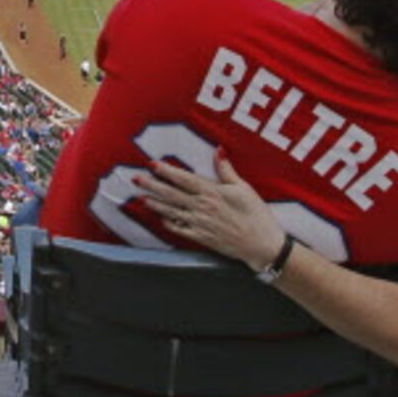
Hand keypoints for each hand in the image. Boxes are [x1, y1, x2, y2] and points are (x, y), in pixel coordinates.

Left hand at [134, 151, 286, 269]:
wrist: (261, 245)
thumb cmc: (256, 215)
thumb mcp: (244, 188)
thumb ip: (226, 170)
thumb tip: (218, 151)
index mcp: (212, 193)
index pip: (184, 179)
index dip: (166, 172)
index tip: (152, 165)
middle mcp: (202, 208)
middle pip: (172, 194)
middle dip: (152, 185)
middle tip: (136, 178)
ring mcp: (200, 224)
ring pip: (171, 211)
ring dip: (155, 203)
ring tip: (142, 196)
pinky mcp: (201, 238)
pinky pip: (179, 229)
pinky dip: (167, 222)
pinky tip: (159, 216)